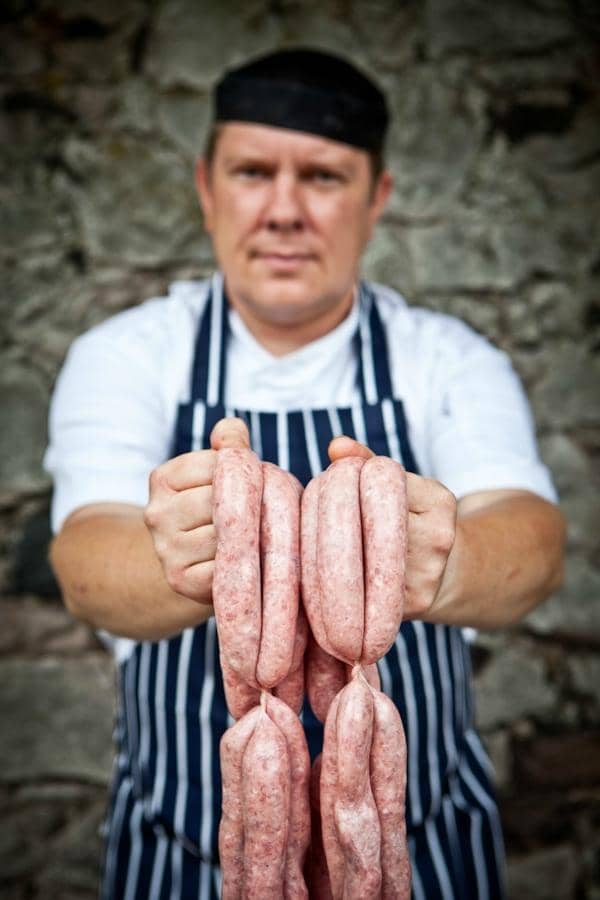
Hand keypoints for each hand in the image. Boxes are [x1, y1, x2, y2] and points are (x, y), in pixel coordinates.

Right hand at [144, 417, 250, 602]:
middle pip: (222, 501)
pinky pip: (227, 567)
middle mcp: (156, 513)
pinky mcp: (181, 580)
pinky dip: (243, 564)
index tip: (250, 484)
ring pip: (226, 535)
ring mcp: (165, 549)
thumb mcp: (218, 471)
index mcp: (162, 479)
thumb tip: (232, 431)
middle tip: (263, 512)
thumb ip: (229, 444)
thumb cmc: (217, 509)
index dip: (245, 474)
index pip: (217, 465)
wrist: (192, 564)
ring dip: (252, 535)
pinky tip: (246, 560)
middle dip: (252, 505)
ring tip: (257, 535)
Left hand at [328, 436, 456, 620]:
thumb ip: (366, 462)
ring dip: (321, 543)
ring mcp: (425, 577)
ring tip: (311, 536)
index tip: (325, 481)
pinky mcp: (408, 607)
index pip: (377, 480)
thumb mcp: (400, 487)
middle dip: (327, 512)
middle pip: (363, 518)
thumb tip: (336, 445)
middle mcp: (438, 539)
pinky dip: (329, 577)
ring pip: (354, 555)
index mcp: (438, 501)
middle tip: (307, 508)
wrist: (447, 577)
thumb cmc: (410, 522)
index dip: (342, 479)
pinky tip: (319, 570)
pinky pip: (357, 588)